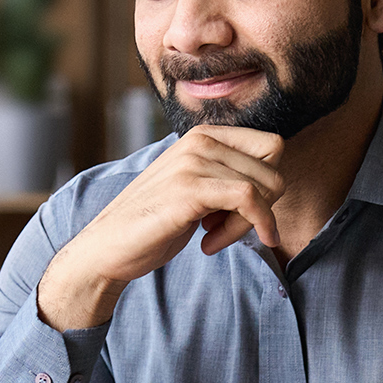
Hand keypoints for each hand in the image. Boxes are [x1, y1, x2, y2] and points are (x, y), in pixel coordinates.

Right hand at [38, 126, 284, 329]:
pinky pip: (249, 200)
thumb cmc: (153, 222)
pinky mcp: (190, 188)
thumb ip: (226, 176)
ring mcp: (193, 161)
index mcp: (203, 135)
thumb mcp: (196, 187)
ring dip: (247, 224)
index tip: (241, 212)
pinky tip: (212, 246)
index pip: (271, 147)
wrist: (107, 246)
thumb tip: (275, 182)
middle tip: (227, 229)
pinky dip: (248, 228)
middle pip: (273, 168)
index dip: (267, 185)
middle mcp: (200, 140)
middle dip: (262, 207)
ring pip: (263, 188)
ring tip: (213, 238)